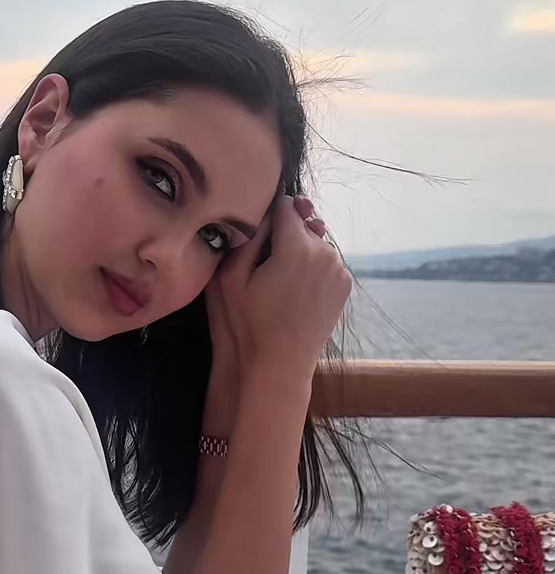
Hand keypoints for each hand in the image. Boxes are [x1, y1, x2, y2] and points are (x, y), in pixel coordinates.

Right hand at [204, 193, 351, 390]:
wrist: (275, 367)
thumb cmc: (245, 324)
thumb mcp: (230, 276)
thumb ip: (248, 234)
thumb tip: (264, 209)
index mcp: (297, 247)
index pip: (285, 206)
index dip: (267, 213)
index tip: (255, 229)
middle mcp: (326, 253)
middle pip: (302, 223)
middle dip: (284, 234)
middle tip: (263, 263)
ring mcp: (339, 271)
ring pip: (315, 243)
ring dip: (299, 250)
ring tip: (278, 280)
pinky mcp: (344, 286)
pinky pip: (325, 262)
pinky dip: (312, 267)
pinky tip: (295, 290)